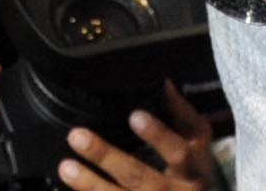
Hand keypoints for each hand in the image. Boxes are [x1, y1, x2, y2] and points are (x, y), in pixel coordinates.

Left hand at [60, 82, 219, 190]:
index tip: (134, 116)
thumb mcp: (199, 147)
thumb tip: (165, 84)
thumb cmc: (195, 175)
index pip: (178, 153)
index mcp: (193, 171)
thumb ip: (184, 117)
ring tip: (66, 167)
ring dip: (91, 185)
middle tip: (77, 136)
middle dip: (108, 158)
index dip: (158, 135)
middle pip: (140, 177)